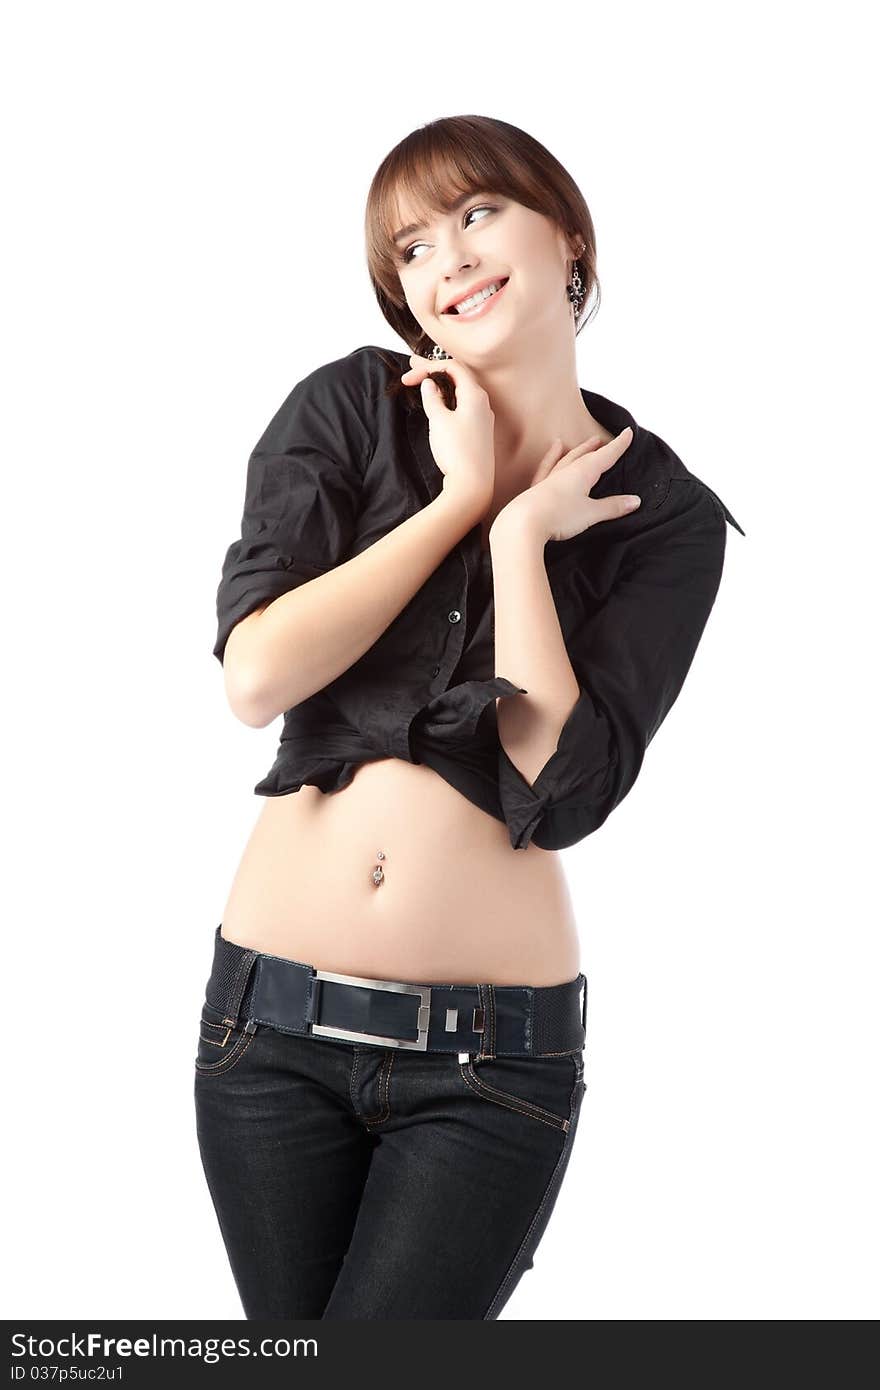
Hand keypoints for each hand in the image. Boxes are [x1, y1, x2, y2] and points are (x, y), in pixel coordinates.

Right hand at [400, 353, 494, 519]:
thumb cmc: (457, 452)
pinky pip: (463, 406)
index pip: (452, 367)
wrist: (473, 485)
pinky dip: (448, 399)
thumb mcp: (439, 420)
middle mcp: (482, 403)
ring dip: (440, 385)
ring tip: (423, 381)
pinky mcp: (479, 431)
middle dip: (434, 370)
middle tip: (412, 365)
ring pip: (460, 392)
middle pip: (457, 377)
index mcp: (475, 395)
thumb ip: (433, 398)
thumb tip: (430, 384)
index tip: (408, 378)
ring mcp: (482, 418)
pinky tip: (438, 403)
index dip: (428, 367)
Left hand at [494, 428, 639, 543]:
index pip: (606, 456)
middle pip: (585, 456)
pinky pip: (545, 469)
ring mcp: (549, 480)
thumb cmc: (558, 516)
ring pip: (565, 460)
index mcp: (582, 473)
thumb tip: (634, 500)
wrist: (523, 524)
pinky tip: (552, 453)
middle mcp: (566, 472)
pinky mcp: (535, 490)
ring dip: (575, 451)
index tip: (628, 433)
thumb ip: (613, 507)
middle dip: (596, 448)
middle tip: (604, 439)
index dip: (618, 445)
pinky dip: (550, 459)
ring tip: (579, 444)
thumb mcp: (591, 513)